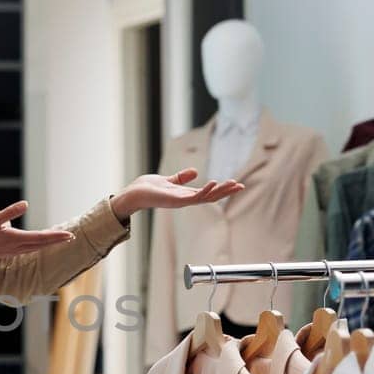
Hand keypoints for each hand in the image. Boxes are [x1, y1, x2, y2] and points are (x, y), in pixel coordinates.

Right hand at [0, 201, 75, 262]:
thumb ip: (9, 212)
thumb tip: (26, 204)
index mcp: (14, 238)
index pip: (41, 237)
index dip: (56, 236)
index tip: (69, 235)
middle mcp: (16, 247)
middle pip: (42, 244)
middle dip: (56, 240)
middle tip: (71, 237)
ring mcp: (13, 251)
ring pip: (36, 247)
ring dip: (49, 243)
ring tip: (60, 239)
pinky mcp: (9, 251)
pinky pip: (29, 248)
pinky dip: (39, 245)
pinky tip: (40, 243)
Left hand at [110, 169, 242, 220]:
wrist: (133, 194)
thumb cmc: (147, 188)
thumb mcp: (168, 180)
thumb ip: (181, 178)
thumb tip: (195, 171)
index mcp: (185, 194)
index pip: (208, 192)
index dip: (221, 189)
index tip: (235, 184)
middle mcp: (185, 199)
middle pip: (210, 196)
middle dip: (226, 192)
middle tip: (241, 186)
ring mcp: (181, 201)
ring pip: (205, 197)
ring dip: (220, 191)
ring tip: (233, 184)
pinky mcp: (175, 200)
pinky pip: (194, 196)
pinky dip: (205, 191)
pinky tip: (214, 183)